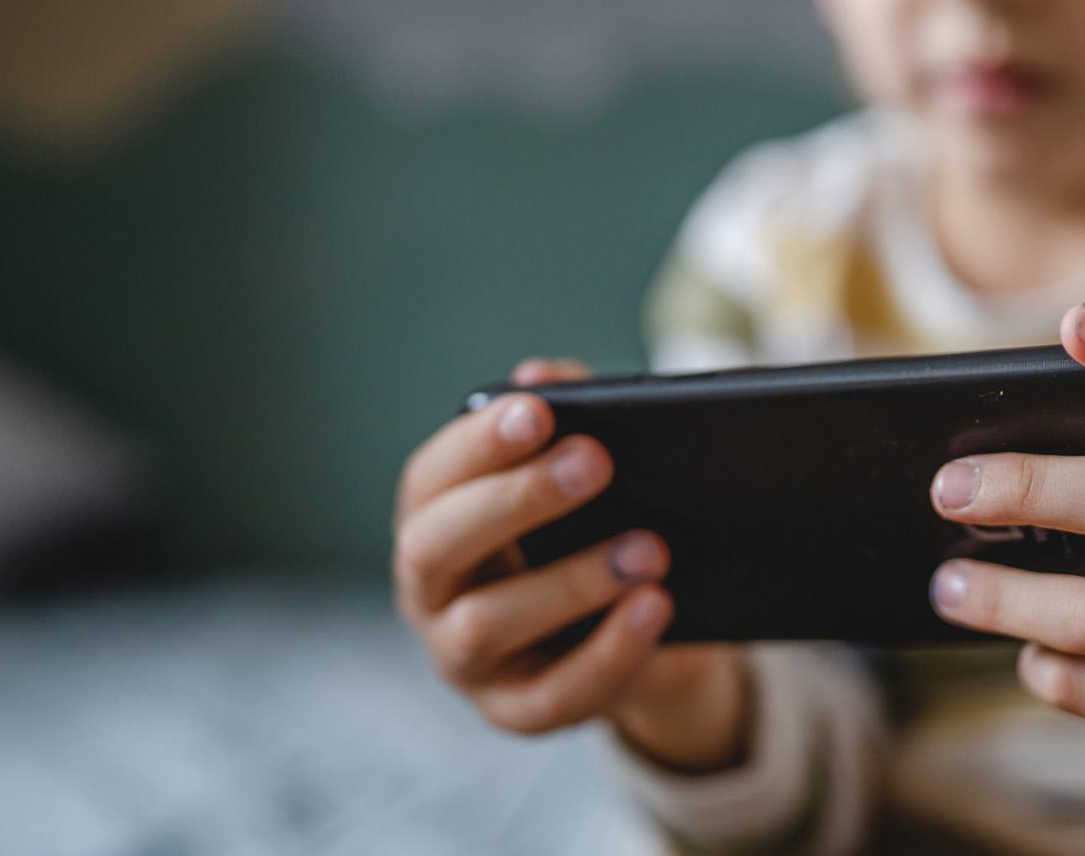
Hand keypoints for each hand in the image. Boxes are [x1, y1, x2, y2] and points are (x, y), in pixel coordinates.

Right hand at [395, 358, 748, 770]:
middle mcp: (429, 592)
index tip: (537, 410)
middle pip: (437, 547)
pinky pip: (552, 697)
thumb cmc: (596, 527)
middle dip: (515, 501)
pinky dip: (606, 654)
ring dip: (569, 582)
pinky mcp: (514, 712)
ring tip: (648, 548)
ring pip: (487, 625)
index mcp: (433, 519)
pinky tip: (655, 610)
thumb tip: (545, 374)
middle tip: (596, 461)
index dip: (476, 444)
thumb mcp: (588, 476)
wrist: (643, 628)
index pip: (430, 479)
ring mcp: (463, 660)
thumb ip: (569, 419)